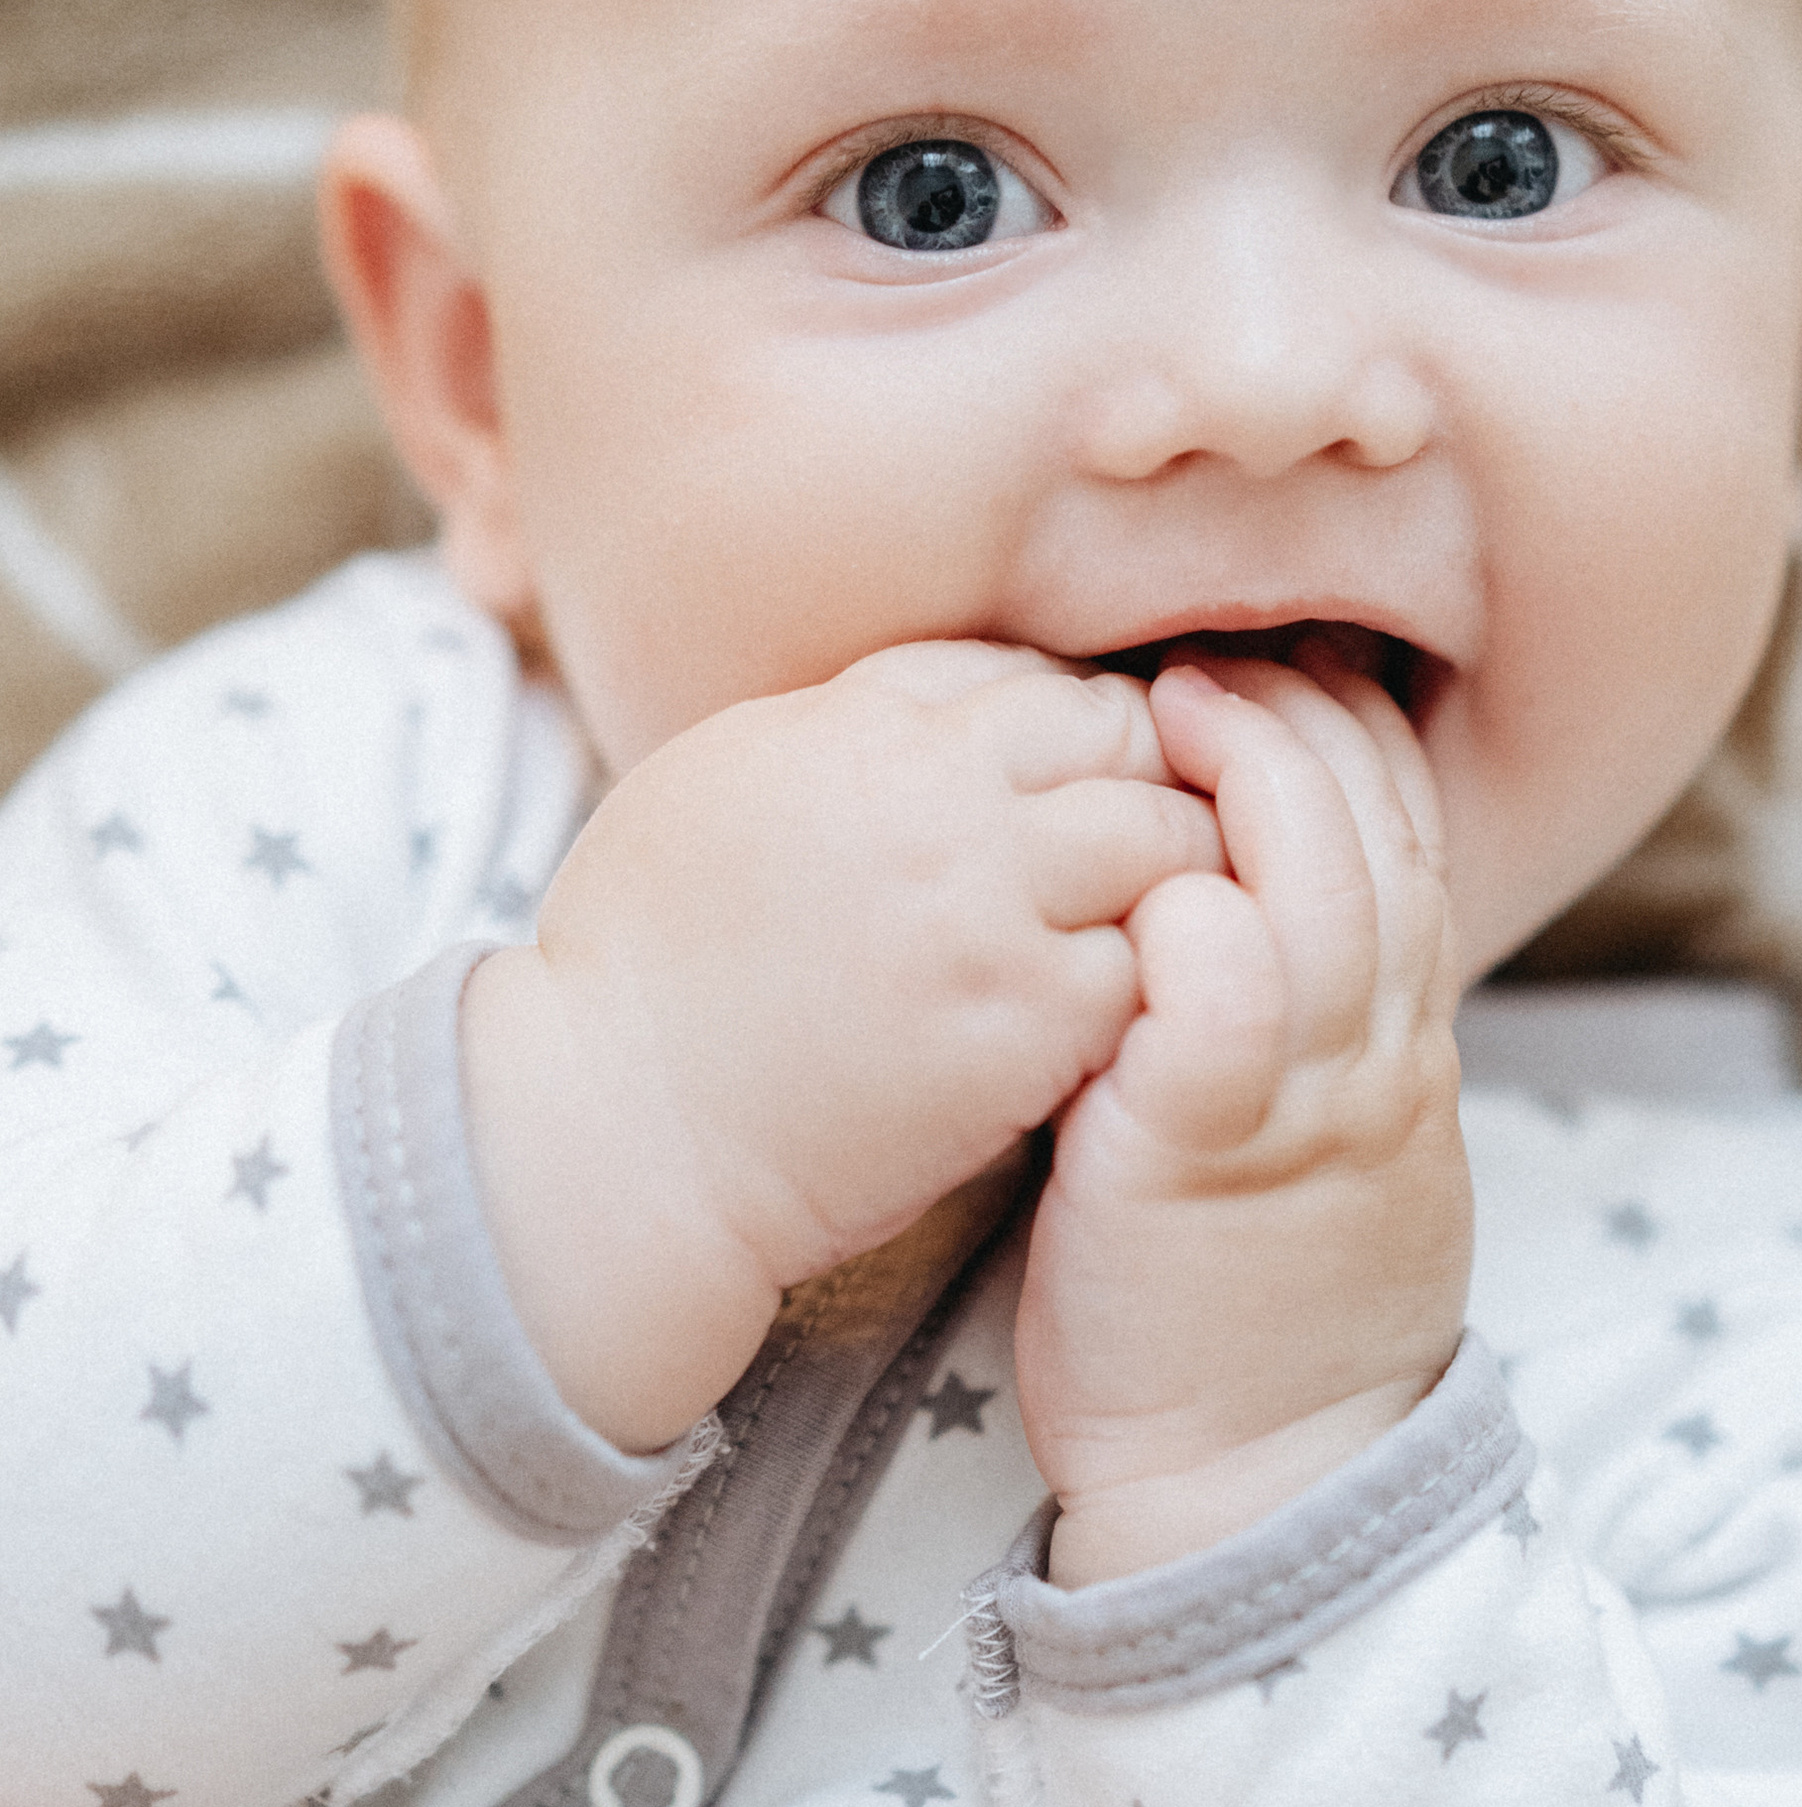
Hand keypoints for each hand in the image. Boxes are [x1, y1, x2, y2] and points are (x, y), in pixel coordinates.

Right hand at [463, 649, 1225, 1449]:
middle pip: (1131, 741)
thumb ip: (855, 716)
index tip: (1077, 786)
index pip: (1046, 678)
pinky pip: (1152, 970)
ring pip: (1171, 846)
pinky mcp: (1026, 1028)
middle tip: (1137, 855)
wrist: (621, 1128)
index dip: (1080, 730)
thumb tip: (969, 695)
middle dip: (1152, 788)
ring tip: (1144, 928)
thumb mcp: (727, 773)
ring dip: (1174, 881)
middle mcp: (943, 799)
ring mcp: (994, 913)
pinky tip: (1112, 1011)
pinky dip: (1150, 982)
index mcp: (866, 723)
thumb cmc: (647, 958)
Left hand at [1018, 647, 1471, 1584]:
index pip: (1411, 836)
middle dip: (1298, 718)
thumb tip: (1224, 911)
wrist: (1248, 1487)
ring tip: (1164, 706)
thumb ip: (1299, 1031)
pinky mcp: (1203, 1147)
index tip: (1278, 664)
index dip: (1352, 733)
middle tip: (1205, 661)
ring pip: (1314, 882)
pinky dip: (1182, 906)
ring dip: (1246, 772)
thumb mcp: (1319, 1151)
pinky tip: (1131, 869)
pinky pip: (1220, 988)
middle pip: (1376, 830)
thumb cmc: (1243, 1311)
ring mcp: (1307, 1102)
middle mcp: (1382, 1057)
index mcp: (1407, 1047)